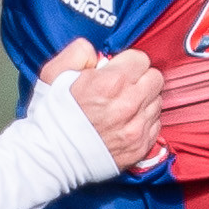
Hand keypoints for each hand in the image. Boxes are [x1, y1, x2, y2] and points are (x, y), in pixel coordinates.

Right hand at [42, 39, 162, 169]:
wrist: (51, 157)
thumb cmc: (52, 116)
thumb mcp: (54, 73)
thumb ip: (79, 52)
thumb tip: (97, 52)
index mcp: (111, 82)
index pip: (141, 59)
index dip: (128, 63)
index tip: (118, 71)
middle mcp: (129, 104)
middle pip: (156, 79)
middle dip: (141, 79)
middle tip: (123, 87)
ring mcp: (137, 128)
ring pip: (157, 102)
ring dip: (144, 101)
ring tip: (122, 107)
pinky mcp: (140, 146)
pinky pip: (156, 125)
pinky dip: (144, 122)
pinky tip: (125, 123)